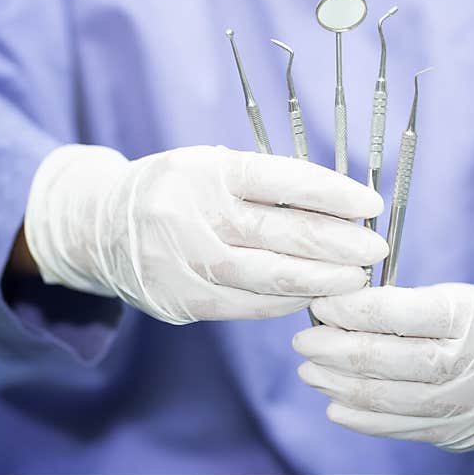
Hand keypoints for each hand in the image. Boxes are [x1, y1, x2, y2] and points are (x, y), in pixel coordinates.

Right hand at [24, 144, 386, 323]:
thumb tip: (340, 211)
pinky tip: (313, 296)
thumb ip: (266, 185)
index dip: (334, 193)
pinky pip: (247, 305)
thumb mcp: (210, 169)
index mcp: (206, 171)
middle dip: (339, 245)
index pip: (282, 179)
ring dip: (321, 281)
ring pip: (268, 277)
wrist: (97, 228)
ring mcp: (183, 262)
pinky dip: (286, 302)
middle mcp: (192, 215)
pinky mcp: (180, 301)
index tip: (371, 205)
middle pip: (281, 233)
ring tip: (356, 279)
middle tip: (376, 250)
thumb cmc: (175, 192)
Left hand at [293, 259, 473, 451]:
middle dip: (334, 349)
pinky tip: (335, 403)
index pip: (398, 312)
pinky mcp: (459, 433)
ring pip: (387, 399)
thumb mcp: (449, 297)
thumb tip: (331, 313)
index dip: (351, 309)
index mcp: (470, 315)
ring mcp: (467, 403)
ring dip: (338, 385)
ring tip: (311, 371)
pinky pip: (399, 428)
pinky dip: (360, 417)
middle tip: (303, 341)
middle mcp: (472, 362)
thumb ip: (396, 304)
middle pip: (388, 360)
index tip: (320, 304)